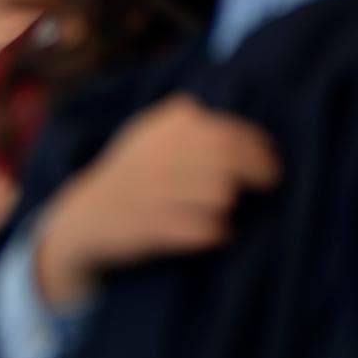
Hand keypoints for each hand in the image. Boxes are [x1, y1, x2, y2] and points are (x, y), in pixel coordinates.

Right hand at [36, 94, 279, 307]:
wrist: (87, 219)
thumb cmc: (134, 176)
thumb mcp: (152, 135)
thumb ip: (189, 123)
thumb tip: (251, 135)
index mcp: (164, 128)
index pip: (232, 134)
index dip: (261, 152)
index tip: (271, 168)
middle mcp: (158, 153)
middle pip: (231, 161)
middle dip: (257, 174)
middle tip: (267, 186)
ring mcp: (153, 189)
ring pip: (222, 195)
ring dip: (228, 206)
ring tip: (217, 210)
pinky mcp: (153, 225)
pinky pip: (209, 230)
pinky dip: (216, 234)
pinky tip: (207, 233)